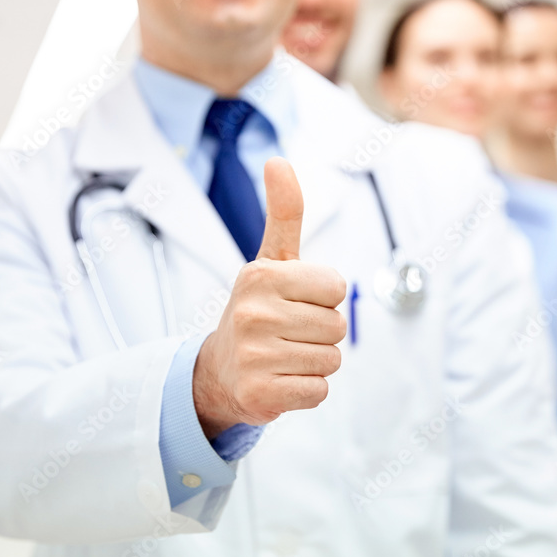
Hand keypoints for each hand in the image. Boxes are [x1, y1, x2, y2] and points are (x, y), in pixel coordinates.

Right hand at [193, 157, 347, 437]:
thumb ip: (284, 214)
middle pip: (337, 326)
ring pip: (331, 360)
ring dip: (315, 362)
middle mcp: (253, 314)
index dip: (324, 299)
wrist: (220, 372)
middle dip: (321, 333)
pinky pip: (319, 392)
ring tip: (284, 357)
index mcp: (260, 276)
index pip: (336, 288)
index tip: (295, 303)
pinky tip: (280, 381)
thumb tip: (278, 161)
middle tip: (288, 334)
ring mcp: (254, 357)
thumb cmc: (258, 310)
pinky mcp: (261, 395)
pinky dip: (307, 390)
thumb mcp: (269, 261)